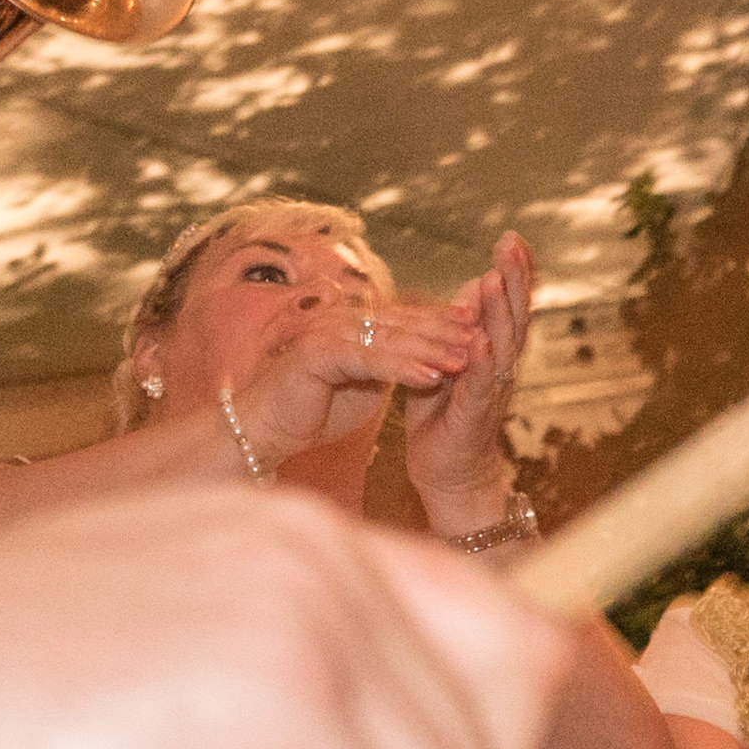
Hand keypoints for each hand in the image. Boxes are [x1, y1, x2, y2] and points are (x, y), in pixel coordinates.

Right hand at [231, 287, 481, 465]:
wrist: (268, 430)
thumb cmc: (314, 410)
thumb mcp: (365, 386)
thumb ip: (391, 367)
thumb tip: (428, 359)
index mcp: (353, 325)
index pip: (404, 318)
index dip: (441, 322)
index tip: (478, 328)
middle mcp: (340, 321)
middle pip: (400, 322)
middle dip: (442, 331)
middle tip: (481, 336)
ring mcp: (326, 333)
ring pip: (387, 338)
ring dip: (428, 348)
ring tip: (463, 359)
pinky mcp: (315, 353)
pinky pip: (367, 358)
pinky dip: (401, 367)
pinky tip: (431, 376)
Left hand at [403, 230, 536, 531]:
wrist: (448, 474)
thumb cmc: (447, 417)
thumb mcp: (453, 361)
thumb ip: (463, 326)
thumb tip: (473, 286)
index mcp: (494, 354)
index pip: (508, 307)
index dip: (514, 274)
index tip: (513, 238)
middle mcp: (501, 370)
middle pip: (513, 319)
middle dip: (514, 281)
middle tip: (511, 244)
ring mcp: (490, 394)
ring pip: (501, 348)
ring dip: (499, 314)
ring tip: (495, 280)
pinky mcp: (473, 418)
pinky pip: (480, 388)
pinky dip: (481, 365)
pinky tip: (481, 342)